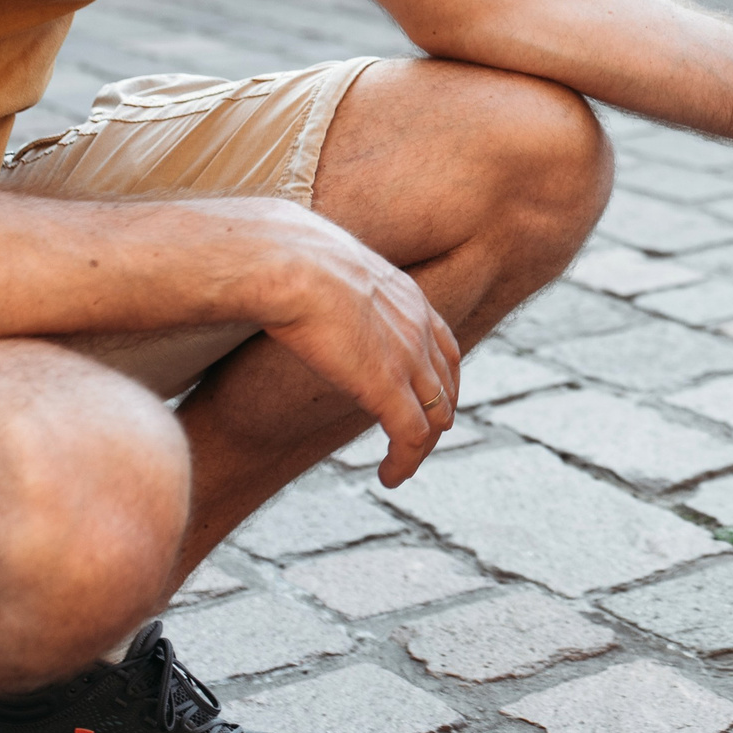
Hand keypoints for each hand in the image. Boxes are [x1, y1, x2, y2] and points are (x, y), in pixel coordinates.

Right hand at [239, 203, 462, 487]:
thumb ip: (327, 280)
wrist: (284, 262)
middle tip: (415, 441)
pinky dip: (407, 461)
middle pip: (448, 384)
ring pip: (436, 416)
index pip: (443, 345)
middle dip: (437, 416)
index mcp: (407, 296)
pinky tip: (390, 477)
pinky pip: (412, 436)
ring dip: (421, 448)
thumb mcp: (321, 263)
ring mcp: (408, 358)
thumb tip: (295, 275)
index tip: (421, 398)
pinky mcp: (388, 388)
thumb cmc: (284, 256)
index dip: (438, 378)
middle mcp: (418, 328)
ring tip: (400, 469)